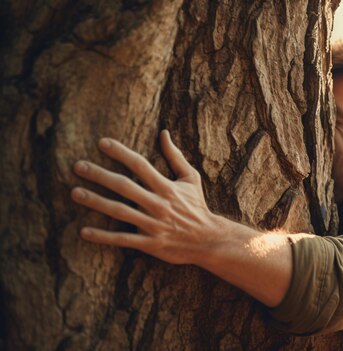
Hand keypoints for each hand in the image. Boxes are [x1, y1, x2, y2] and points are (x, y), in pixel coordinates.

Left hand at [72, 130, 216, 265]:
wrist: (208, 240)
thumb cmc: (197, 207)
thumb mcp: (191, 179)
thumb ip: (175, 156)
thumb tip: (163, 133)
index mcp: (167, 187)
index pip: (140, 166)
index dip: (121, 153)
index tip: (102, 143)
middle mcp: (158, 204)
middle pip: (124, 186)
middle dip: (100, 175)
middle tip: (78, 166)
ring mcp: (153, 225)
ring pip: (120, 211)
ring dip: (96, 202)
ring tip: (75, 193)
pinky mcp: (150, 243)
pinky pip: (123, 239)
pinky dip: (103, 237)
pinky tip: (84, 231)